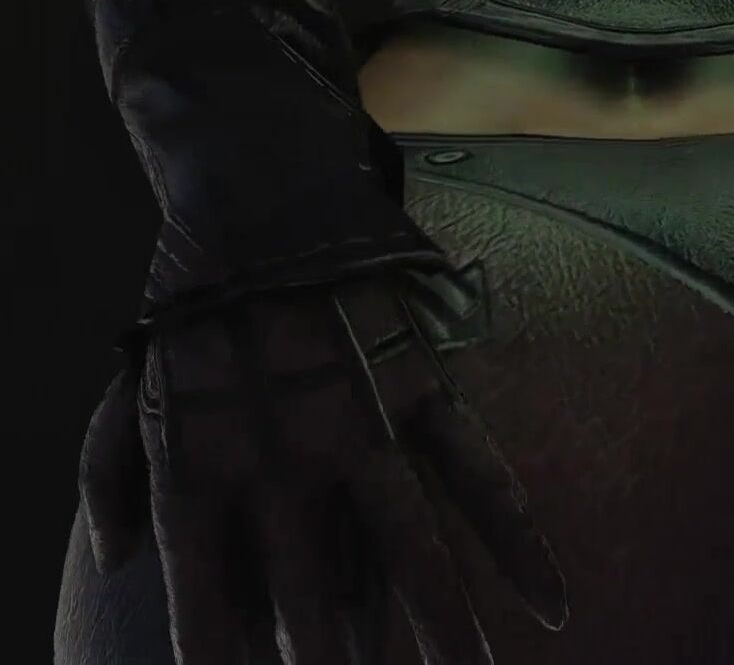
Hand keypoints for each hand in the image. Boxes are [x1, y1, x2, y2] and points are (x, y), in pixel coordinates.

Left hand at [79, 271, 566, 663]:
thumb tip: (117, 563)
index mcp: (197, 474)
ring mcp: (361, 427)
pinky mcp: (420, 387)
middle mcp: (282, 467)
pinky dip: (519, 544)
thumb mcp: (124, 389)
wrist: (255, 192)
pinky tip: (551, 604)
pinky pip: (480, 478)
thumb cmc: (189, 299)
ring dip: (446, 633)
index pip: (209, 617)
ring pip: (414, 555)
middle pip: (316, 606)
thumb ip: (104, 480)